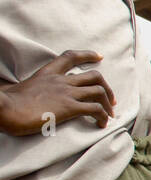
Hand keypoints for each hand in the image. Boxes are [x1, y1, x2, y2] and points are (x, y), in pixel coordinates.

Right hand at [0, 50, 114, 134]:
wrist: (3, 109)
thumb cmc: (5, 103)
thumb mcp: (15, 89)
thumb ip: (23, 89)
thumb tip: (10, 93)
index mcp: (47, 74)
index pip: (70, 57)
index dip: (88, 55)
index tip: (100, 57)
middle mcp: (60, 80)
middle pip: (94, 76)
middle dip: (107, 87)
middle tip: (110, 100)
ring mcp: (66, 93)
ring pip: (99, 92)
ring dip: (108, 104)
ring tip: (109, 115)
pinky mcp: (69, 107)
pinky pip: (95, 109)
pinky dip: (103, 116)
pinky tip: (101, 124)